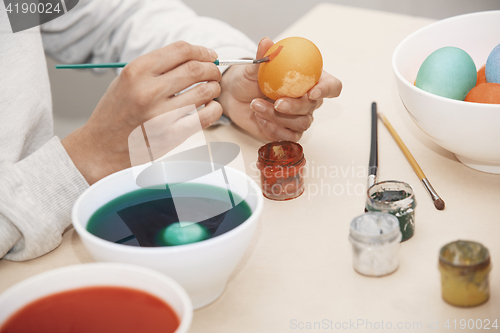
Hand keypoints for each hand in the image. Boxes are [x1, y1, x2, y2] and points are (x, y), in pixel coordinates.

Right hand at [62, 41, 222, 184]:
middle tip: (214, 73)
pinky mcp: (171, 136)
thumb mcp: (127, 80)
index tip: (210, 56)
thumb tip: (194, 58)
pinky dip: (214, 108)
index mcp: (137, 71)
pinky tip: (209, 107)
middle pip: (196, 69)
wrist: (101, 148)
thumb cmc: (116, 113)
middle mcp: (148, 91)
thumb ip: (157, 68)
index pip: (181, 50)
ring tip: (212, 90)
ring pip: (205, 91)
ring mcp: (161, 115)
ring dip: (214, 88)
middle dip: (212, 69)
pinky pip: (206, 116)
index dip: (202, 51)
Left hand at [217, 37, 341, 141]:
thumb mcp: (253, 67)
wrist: (234, 97)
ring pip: (301, 123)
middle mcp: (307, 100)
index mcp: (309, 80)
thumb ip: (262, 57)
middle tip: (277, 103)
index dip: (327, 90)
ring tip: (256, 106)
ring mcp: (298, 117)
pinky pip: (289, 136)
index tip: (312, 92)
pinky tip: (260, 118)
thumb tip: (266, 42)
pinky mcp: (287, 131)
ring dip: (278, 117)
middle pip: (314, 106)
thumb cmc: (249, 79)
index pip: (331, 85)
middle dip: (295, 106)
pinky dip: (273, 129)